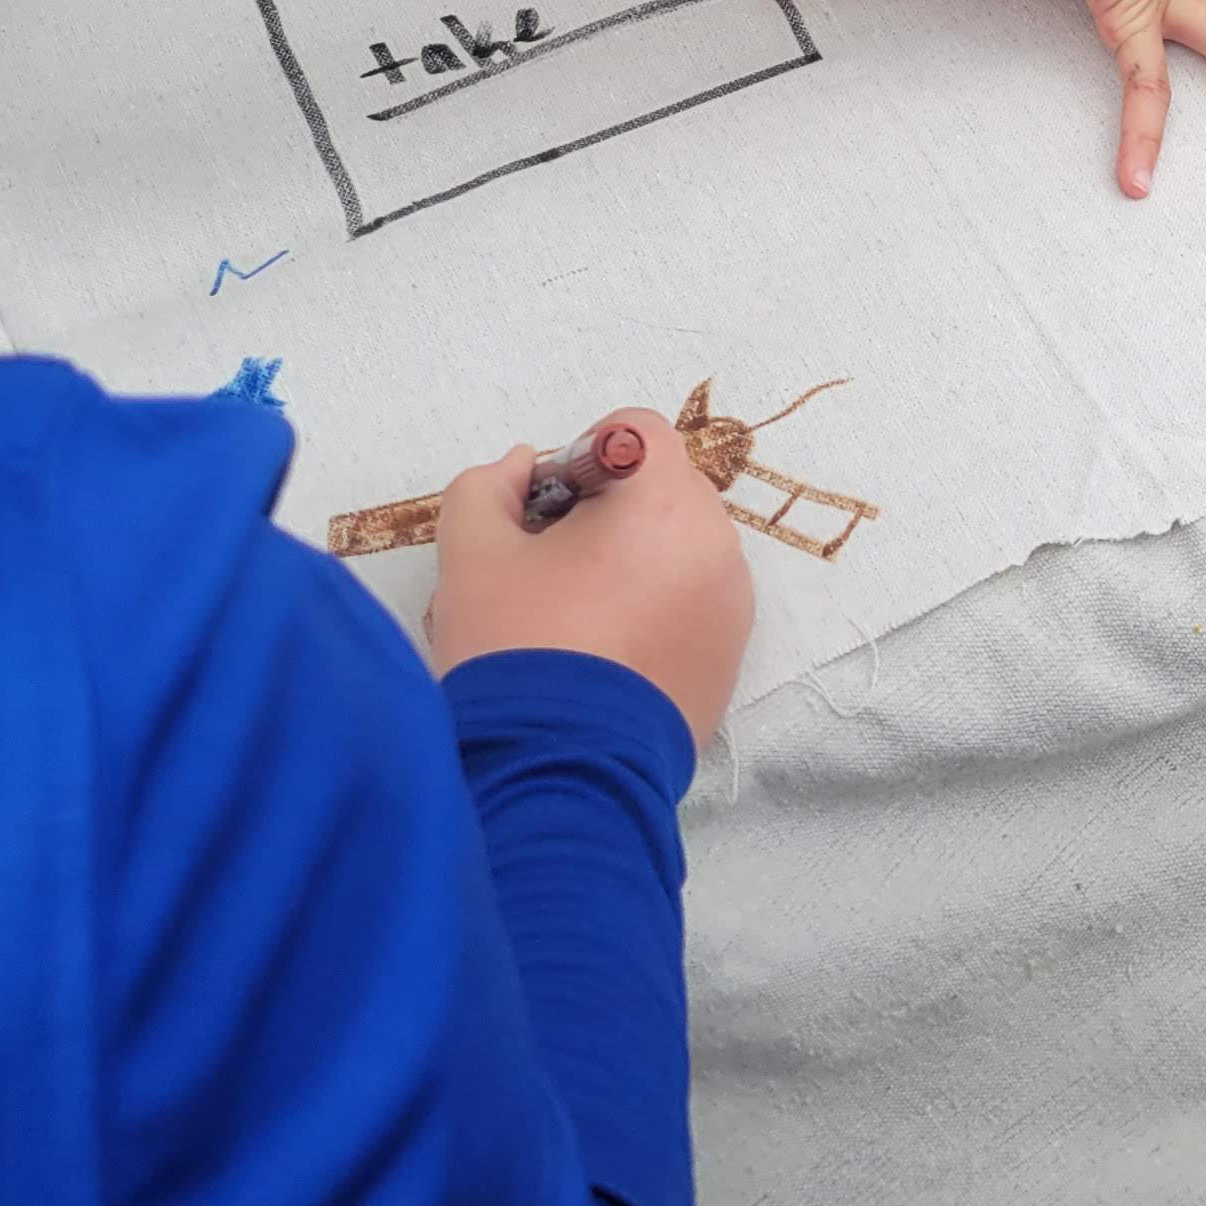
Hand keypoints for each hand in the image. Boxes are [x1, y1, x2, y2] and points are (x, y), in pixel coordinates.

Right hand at [426, 407, 754, 737]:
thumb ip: (488, 486)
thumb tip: (524, 468)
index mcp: (666, 502)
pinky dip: (658, 607)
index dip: (581, 456)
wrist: (558, 774)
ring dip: (634, 559)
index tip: (546, 512)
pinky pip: (695, 601)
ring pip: (681, 546)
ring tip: (577, 616)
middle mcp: (717, 544)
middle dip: (608, 509)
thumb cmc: (517, 648)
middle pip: (663, 489)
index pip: (636, 431)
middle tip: (552, 566)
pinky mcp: (730, 657)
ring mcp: (732, 604)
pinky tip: (606, 653)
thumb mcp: (473, 553)